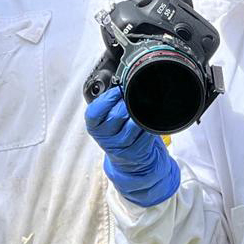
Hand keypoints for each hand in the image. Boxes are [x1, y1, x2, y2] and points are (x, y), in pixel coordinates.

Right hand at [85, 86, 179, 206]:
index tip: (116, 91)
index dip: (107, 99)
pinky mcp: (136, 152)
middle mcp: (105, 138)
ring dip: (139, 114)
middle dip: (127, 104)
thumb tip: (120, 81)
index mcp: (94, 127)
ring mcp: (120, 147)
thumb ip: (108, 103)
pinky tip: (148, 121)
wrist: (129, 161)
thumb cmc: (118, 132)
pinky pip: (145, 133)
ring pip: (133, 124)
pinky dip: (148, 125)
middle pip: (117, 115)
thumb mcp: (107, 119)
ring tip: (141, 109)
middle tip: (131, 99)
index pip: (94, 112)